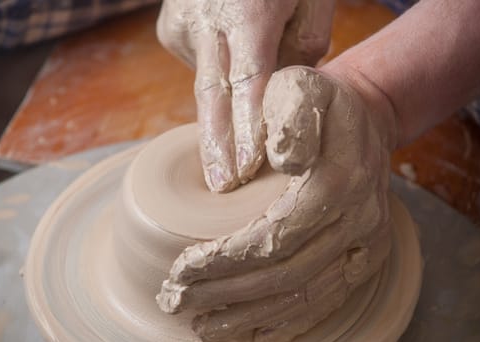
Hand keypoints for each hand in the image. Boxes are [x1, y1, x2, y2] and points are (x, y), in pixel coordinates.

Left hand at [156, 66, 396, 341]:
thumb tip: (279, 157)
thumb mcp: (301, 86)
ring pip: (305, 296)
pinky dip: (287, 324)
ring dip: (251, 318)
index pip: (274, 236)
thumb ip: (290, 116)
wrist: (363, 119)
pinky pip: (327, 302)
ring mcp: (364, 245)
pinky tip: (254, 337)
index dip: (225, 260)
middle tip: (178, 303)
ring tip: (205, 329)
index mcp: (338, 181)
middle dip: (227, 294)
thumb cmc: (320, 102)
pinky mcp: (364, 259)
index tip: (181, 270)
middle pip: (285, 275)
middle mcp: (357, 221)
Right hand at [157, 0, 335, 191]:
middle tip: (221, 185)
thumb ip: (300, 50)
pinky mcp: (170, 28)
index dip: (248, 126)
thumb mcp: (310, 1)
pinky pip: (197, 66)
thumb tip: (279, 95)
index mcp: (247, 9)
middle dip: (216, 145)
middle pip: (211, 94)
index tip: (248, 166)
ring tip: (235, 130)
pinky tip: (227, 59)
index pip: (248, 80)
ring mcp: (182, 22)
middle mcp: (206, 17)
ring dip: (221, 114)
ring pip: (204, 85)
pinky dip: (216, 76)